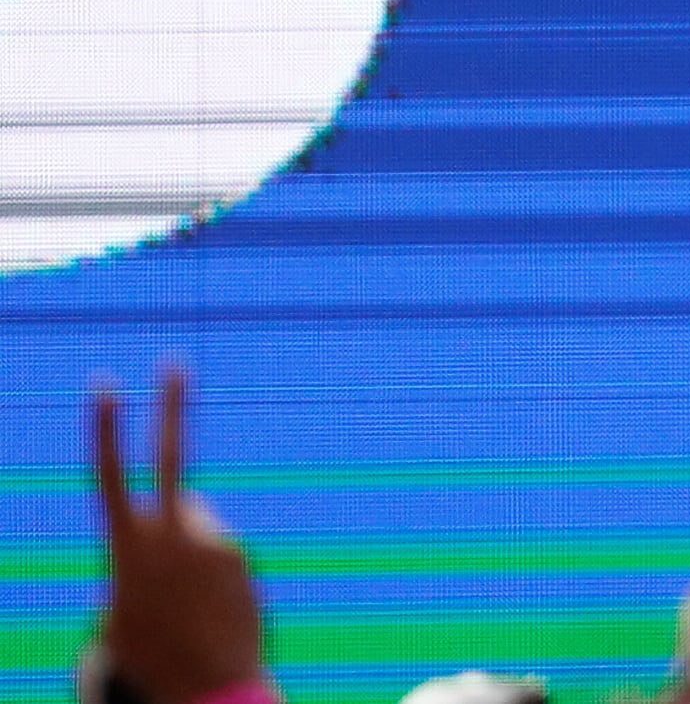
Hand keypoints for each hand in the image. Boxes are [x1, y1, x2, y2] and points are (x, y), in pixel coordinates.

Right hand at [92, 372, 262, 703]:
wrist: (207, 688)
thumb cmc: (150, 661)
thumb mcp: (116, 618)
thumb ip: (130, 570)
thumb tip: (155, 547)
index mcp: (127, 549)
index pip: (111, 476)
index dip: (105, 429)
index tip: (104, 384)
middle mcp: (173, 533)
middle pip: (172, 455)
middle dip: (171, 406)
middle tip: (173, 363)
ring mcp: (211, 539)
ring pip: (193, 524)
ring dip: (186, 553)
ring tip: (185, 604)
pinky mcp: (240, 553)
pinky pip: (216, 550)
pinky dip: (208, 574)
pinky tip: (207, 610)